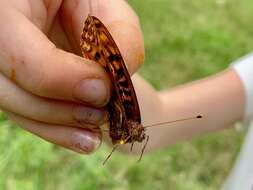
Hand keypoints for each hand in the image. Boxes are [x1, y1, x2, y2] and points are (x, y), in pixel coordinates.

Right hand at [0, 0, 143, 153]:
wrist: (77, 15)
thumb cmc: (91, 6)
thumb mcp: (110, 9)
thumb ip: (122, 36)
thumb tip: (118, 80)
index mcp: (9, 4)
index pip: (10, 45)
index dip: (55, 75)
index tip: (101, 90)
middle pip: (7, 86)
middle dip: (57, 108)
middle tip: (102, 113)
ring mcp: (1, 66)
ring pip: (15, 106)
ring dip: (58, 126)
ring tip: (96, 133)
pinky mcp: (15, 86)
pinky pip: (25, 114)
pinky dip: (56, 130)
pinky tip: (84, 138)